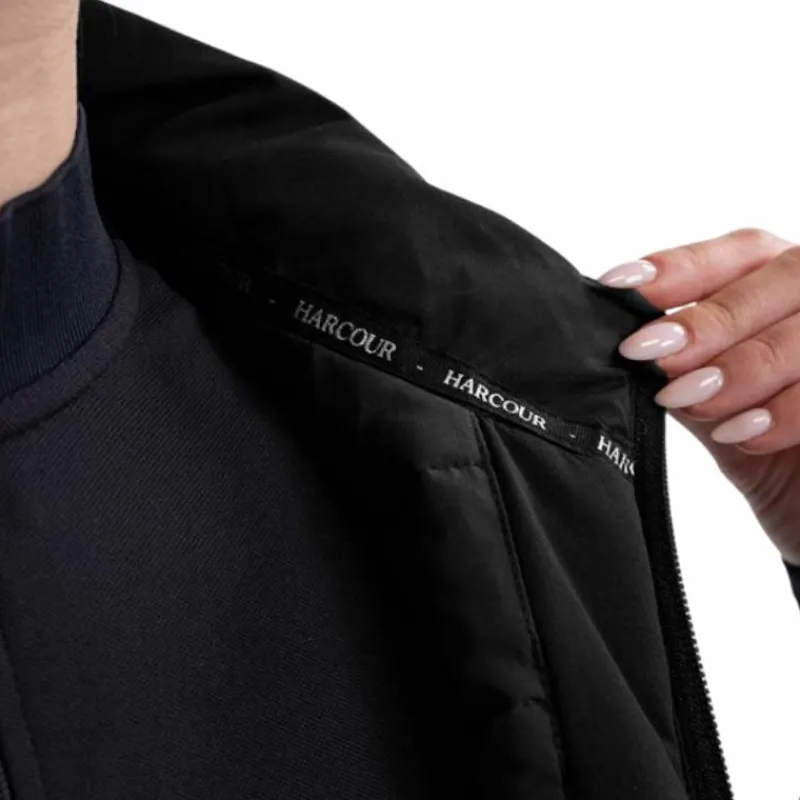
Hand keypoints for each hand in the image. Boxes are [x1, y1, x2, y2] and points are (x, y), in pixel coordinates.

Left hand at [598, 228, 799, 567]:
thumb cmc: (778, 465)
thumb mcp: (721, 413)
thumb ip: (685, 372)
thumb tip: (628, 344)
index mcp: (795, 292)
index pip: (743, 253)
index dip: (681, 265)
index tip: (619, 285)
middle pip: (784, 277)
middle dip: (710, 319)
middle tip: (650, 351)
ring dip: (741, 365)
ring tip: (689, 398)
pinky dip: (785, 410)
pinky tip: (743, 435)